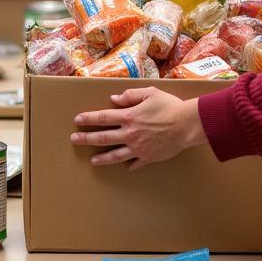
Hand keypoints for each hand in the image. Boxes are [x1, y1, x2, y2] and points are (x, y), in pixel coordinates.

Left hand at [70, 88, 205, 169]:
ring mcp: (138, 148)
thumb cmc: (169, 106)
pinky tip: (124, 168)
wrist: (187, 125)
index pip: (103, 117)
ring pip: (115, 155)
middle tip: (74, 139)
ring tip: (92, 160)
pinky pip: (135, 164)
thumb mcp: (149, 93)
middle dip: (87, 138)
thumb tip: (113, 99)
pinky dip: (129, 166)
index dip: (88, 118)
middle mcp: (130, 134)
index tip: (77, 120)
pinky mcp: (148, 157)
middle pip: (103, 137)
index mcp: (129, 116)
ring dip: (102, 158)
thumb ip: (130, 96)